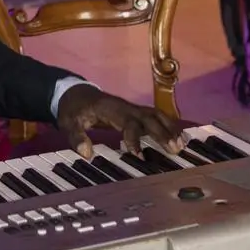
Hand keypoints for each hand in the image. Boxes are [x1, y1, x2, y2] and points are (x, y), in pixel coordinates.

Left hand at [55, 84, 182, 159]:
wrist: (76, 94)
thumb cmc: (74, 110)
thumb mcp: (68, 123)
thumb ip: (76, 137)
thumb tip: (87, 154)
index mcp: (110, 109)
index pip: (127, 122)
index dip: (135, 138)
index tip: (139, 156)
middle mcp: (126, 107)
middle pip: (148, 117)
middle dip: (162, 133)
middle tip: (174, 150)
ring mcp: (132, 108)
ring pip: (156, 115)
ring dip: (169, 129)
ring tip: (181, 145)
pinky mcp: (136, 112)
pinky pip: (156, 117)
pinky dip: (169, 126)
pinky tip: (179, 138)